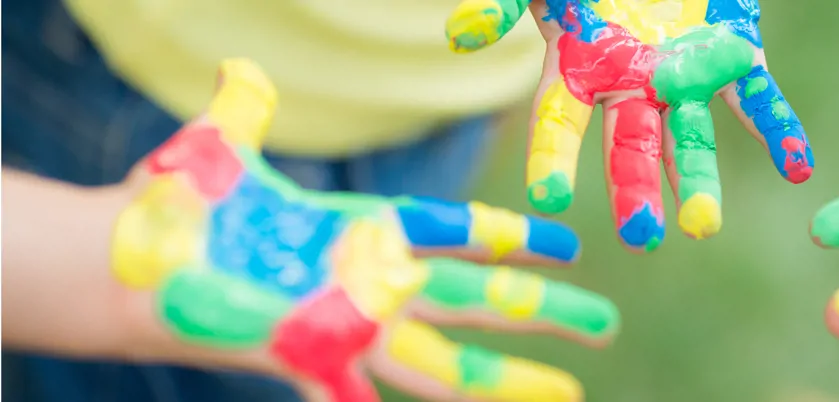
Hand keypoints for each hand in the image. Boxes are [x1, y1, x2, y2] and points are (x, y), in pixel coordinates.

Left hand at [111, 59, 618, 401]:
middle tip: (606, 324)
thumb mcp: (222, 150)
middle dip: (546, 312)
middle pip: (479, 300)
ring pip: (447, 359)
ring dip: (511, 377)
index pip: (460, 233)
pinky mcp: (311, 355)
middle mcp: (370, 285)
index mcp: (364, 232)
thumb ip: (245, 113)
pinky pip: (358, 398)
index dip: (517, 239)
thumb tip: (242, 72)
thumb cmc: (175, 210)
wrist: (124, 267)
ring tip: (570, 393)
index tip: (571, 247)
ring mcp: (347, 326)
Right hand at [445, 0, 814, 251]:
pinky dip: (778, 132)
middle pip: (629, 146)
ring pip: (691, 137)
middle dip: (635, 189)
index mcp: (581, 69)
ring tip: (703, 226)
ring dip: (698, 180)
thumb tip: (460, 34)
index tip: (549, 199)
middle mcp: (632, 87)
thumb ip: (505, 2)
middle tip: (643, 236)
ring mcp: (684, 77)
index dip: (553, 158)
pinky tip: (798, 169)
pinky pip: (757, 100)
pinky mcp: (734, 58)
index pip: (560, 123)